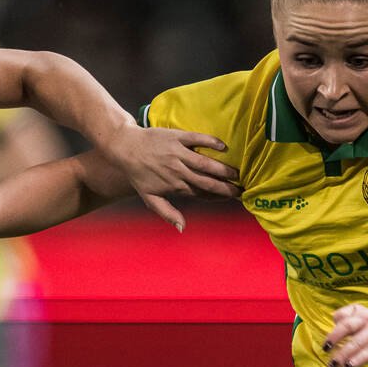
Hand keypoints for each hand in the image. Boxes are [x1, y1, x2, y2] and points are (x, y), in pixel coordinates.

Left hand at [97, 122, 238, 230]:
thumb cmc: (138, 175)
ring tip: (237, 172)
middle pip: (207, 181)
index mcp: (176, 186)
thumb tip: (182, 228)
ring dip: (223, 168)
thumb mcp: (150, 198)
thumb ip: (167, 213)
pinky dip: (210, 142)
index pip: (202, 194)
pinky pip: (197, 139)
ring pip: (205, 163)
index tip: (235, 198)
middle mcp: (179, 171)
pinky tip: (223, 146)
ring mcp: (178, 153)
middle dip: (226, 186)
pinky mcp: (177, 137)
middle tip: (242, 189)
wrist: (125, 148)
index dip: (219, 196)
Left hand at [322, 304, 367, 366]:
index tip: (325, 347)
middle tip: (332, 365)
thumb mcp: (364, 312)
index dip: (334, 336)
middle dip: (342, 354)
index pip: (346, 325)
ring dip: (358, 359)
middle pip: (356, 341)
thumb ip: (347, 314)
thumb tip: (333, 318)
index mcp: (364, 318)